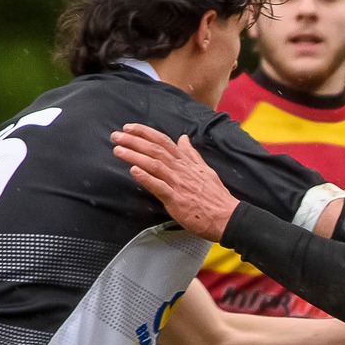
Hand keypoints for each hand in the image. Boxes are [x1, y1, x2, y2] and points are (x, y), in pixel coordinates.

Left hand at [111, 125, 239, 240]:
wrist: (228, 217)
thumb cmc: (216, 197)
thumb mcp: (205, 170)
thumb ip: (192, 155)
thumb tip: (183, 138)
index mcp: (187, 163)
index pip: (164, 141)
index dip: (145, 132)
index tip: (129, 127)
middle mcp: (181, 170)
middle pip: (155, 150)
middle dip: (134, 140)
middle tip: (116, 135)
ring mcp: (179, 184)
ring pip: (154, 164)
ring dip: (135, 155)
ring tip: (118, 150)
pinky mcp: (177, 200)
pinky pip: (159, 187)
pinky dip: (146, 177)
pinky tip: (133, 171)